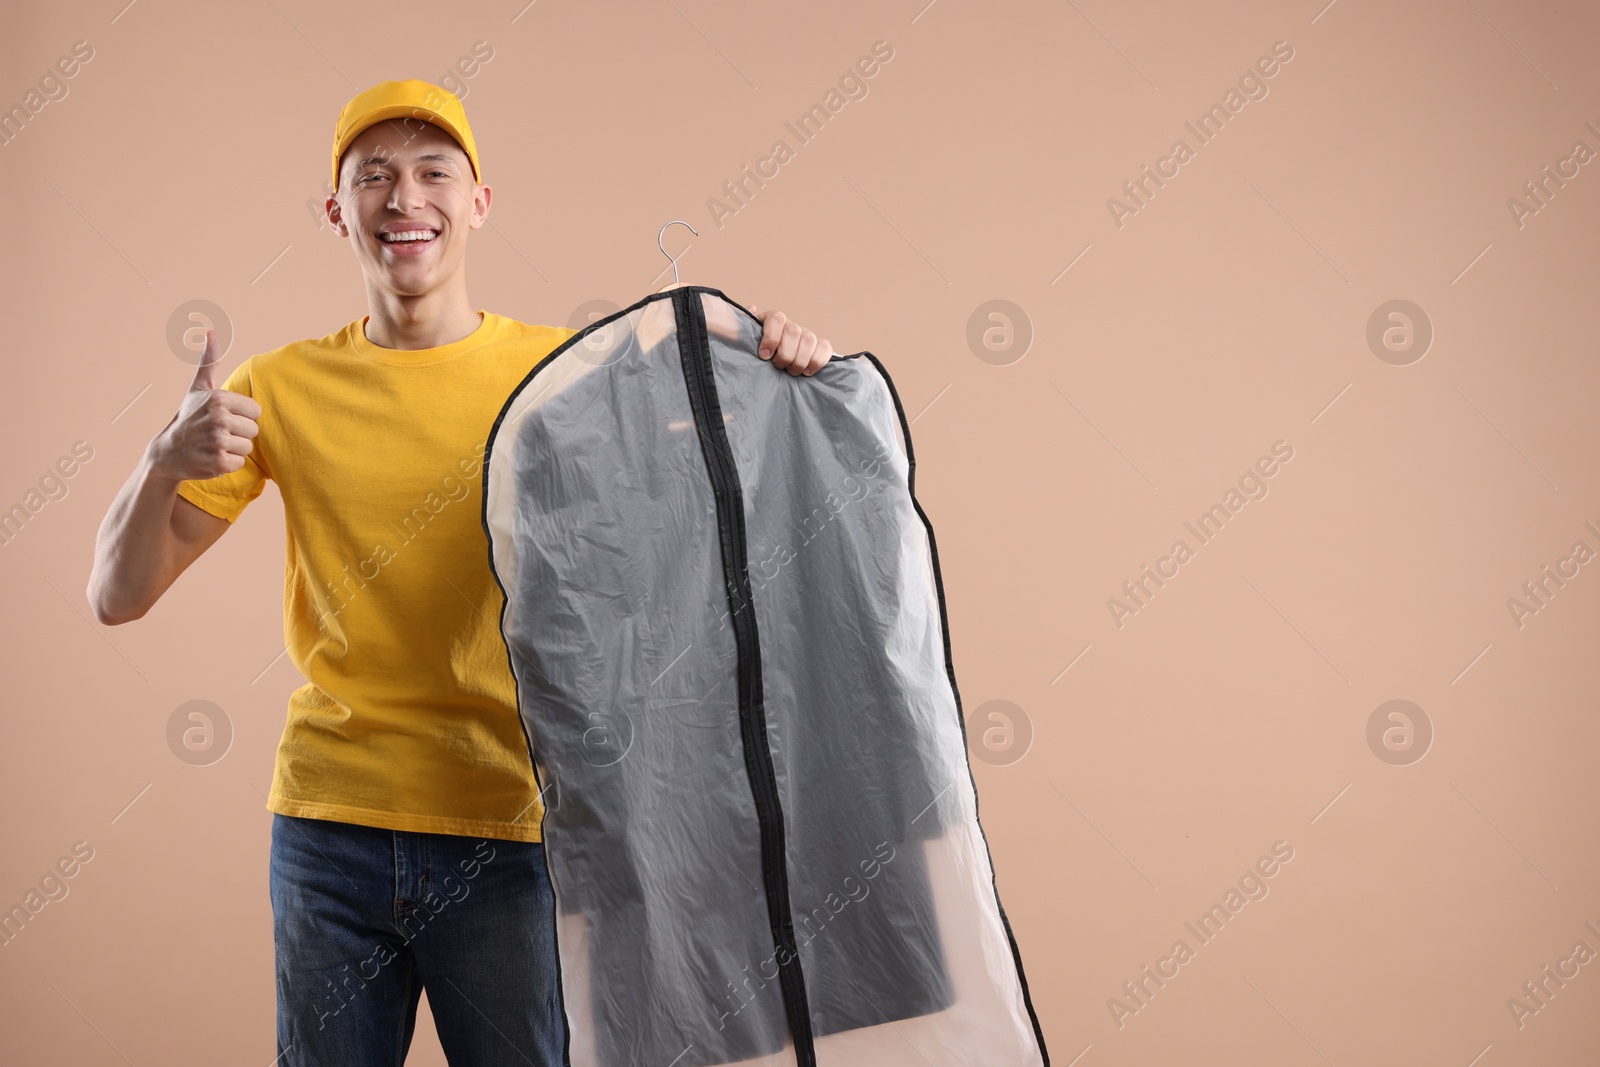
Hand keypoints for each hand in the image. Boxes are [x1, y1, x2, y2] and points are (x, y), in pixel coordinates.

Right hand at [147, 329, 260, 480]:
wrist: (167, 452)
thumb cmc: (189, 417)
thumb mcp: (198, 388)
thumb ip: (210, 361)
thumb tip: (211, 331)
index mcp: (219, 399)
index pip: (256, 411)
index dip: (242, 416)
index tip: (224, 417)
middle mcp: (218, 418)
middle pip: (253, 431)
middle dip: (238, 434)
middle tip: (217, 433)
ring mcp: (218, 441)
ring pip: (247, 448)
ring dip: (233, 449)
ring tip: (213, 445)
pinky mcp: (217, 463)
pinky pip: (239, 463)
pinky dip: (226, 464)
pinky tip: (210, 458)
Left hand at [748, 305, 833, 375]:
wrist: (772, 369)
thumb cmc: (758, 356)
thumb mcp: (747, 344)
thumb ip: (744, 328)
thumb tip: (752, 308)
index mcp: (772, 321)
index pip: (777, 319)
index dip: (771, 337)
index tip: (764, 356)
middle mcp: (791, 326)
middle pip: (794, 331)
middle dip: (786, 353)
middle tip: (778, 366)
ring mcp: (806, 335)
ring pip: (810, 339)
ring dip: (800, 359)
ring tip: (791, 371)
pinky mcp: (820, 347)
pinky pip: (825, 347)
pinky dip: (818, 360)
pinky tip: (807, 371)